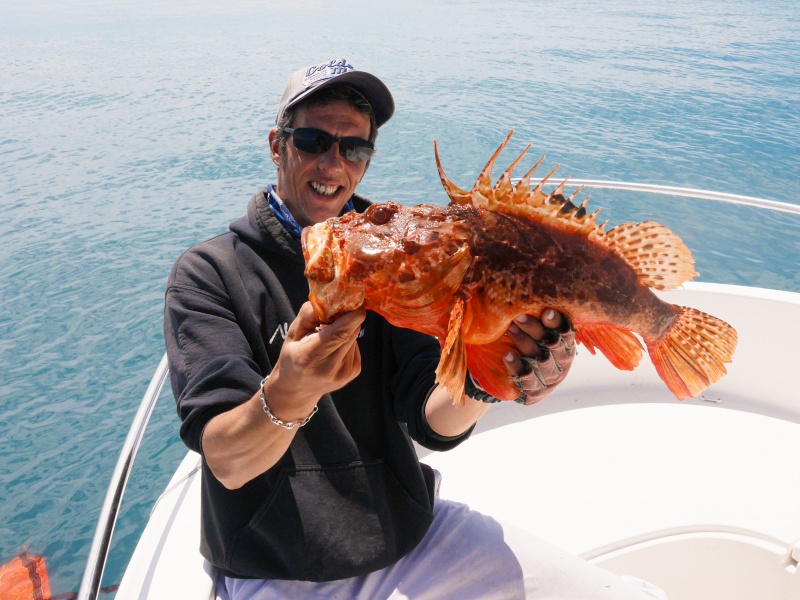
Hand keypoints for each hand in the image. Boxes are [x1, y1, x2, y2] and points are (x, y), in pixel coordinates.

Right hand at [266, 302, 364, 418]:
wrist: (297, 389)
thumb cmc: (293, 356)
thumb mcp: (293, 333)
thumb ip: (308, 314)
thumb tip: (330, 299)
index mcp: (311, 356)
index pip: (340, 333)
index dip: (352, 314)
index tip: (355, 299)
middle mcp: (331, 367)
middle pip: (351, 332)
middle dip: (347, 317)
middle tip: (337, 310)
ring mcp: (345, 373)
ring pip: (355, 337)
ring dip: (346, 330)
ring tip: (329, 336)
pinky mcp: (354, 372)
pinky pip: (355, 346)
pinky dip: (347, 341)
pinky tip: (335, 348)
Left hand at [503, 308, 575, 404]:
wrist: (514, 380)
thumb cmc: (526, 346)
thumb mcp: (534, 332)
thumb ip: (536, 316)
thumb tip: (531, 287)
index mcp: (565, 345)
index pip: (565, 332)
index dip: (557, 323)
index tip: (545, 311)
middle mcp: (561, 362)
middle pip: (552, 345)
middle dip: (535, 330)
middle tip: (518, 317)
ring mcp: (550, 379)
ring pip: (541, 361)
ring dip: (525, 343)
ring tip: (511, 330)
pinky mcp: (536, 392)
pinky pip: (528, 380)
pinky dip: (517, 367)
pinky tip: (507, 356)